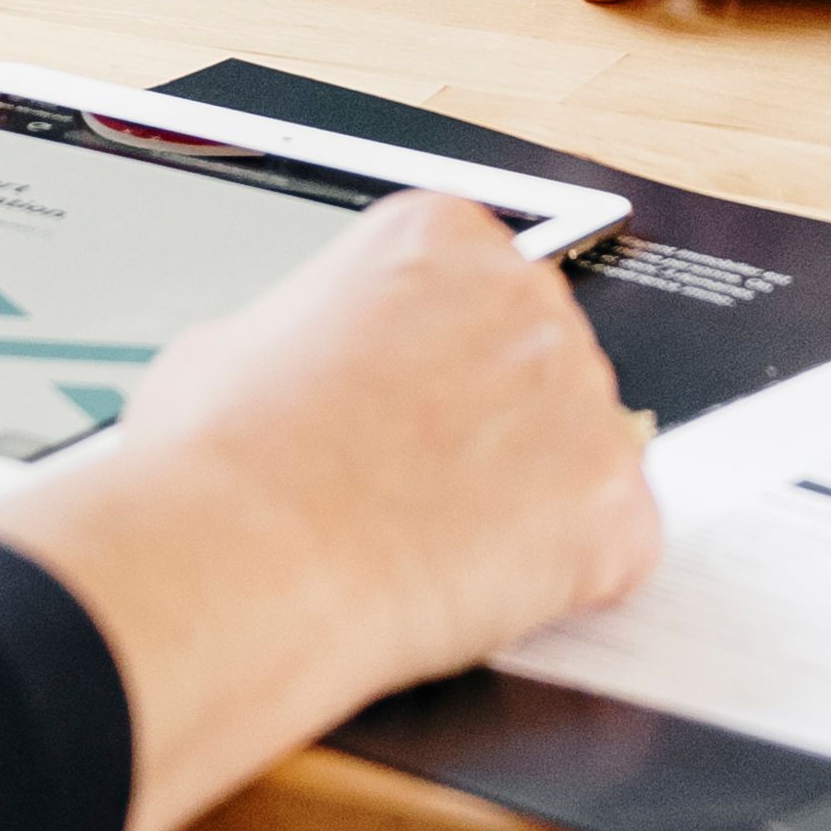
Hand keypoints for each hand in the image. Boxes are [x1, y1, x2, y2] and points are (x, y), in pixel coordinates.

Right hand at [0, 195, 658, 830]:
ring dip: (527, 506)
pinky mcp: (613, 500)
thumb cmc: (217, 462)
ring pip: (579, 458)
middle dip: (493, 432)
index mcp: (439, 240)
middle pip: (540, 368)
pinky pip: (613, 547)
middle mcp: (527, 296)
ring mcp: (582, 395)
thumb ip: (302, 339)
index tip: (411, 417)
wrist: (244, 557)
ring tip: (431, 548)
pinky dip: (562, 582)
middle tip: (419, 491)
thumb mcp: (228, 346)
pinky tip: (479, 590)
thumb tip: (300, 373)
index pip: (477, 294)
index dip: (440, 373)